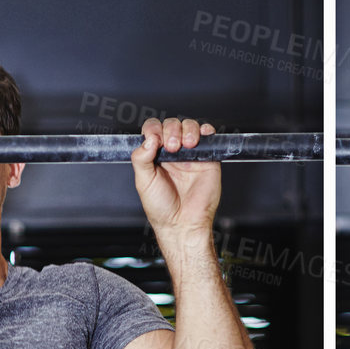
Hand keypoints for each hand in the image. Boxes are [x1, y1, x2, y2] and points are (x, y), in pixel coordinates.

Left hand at [131, 116, 219, 237]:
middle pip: (172, 125)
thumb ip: (141, 158)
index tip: (155, 140)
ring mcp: (190, 154)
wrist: (183, 223)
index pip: (153, 130)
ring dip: (188, 129)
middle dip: (171, 131)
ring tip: (186, 145)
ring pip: (189, 126)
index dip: (154, 130)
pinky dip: (206, 131)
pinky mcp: (208, 158)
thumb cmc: (162, 207)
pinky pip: (209, 136)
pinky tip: (200, 138)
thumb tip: (149, 139)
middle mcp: (172, 152)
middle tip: (171, 147)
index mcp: (155, 156)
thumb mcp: (143, 182)